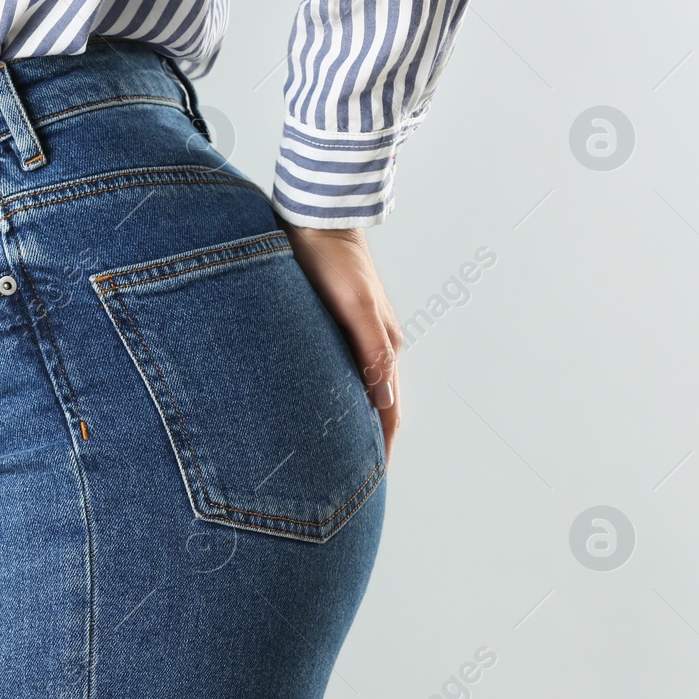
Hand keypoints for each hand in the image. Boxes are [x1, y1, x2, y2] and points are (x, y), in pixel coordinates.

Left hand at [282, 222, 400, 462]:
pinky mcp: (330, 322)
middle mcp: (372, 343)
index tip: (370, 484)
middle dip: (366, 443)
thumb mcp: (355, 305)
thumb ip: (372, 348)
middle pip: (375, 404)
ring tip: (331, 455)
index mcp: (383, 344)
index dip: (382, 448)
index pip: (387, 410)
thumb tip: (383, 396)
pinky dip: (331, 394)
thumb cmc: (330, 257)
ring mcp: (352, 333)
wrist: (314, 213)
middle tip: (347, 483)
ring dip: (348, 419)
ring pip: (354, 388)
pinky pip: (335, 369)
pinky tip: (311, 404)